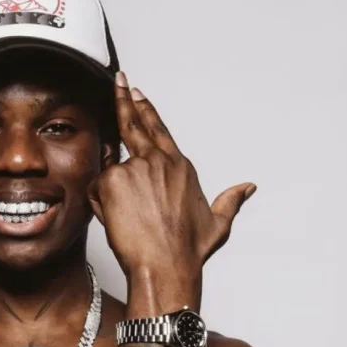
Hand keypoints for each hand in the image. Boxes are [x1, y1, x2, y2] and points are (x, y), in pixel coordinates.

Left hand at [87, 72, 256, 312]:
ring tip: (126, 215)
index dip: (146, 109)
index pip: (158, 129)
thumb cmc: (188, 248)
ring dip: (112, 191)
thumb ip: (231, 200)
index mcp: (179, 166)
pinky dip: (101, 203)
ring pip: (112, 172)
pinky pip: (97, 188)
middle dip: (124, 99)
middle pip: (134, 124)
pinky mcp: (113, 180)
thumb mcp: (217, 222)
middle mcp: (157, 161)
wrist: (165, 265)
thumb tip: (248, 187)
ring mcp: (134, 168)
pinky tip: (116, 220)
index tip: (138, 92)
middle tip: (118, 81)